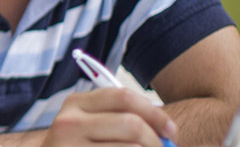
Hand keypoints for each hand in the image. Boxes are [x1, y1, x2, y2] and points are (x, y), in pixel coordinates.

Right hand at [40, 89, 176, 146]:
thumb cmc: (77, 145)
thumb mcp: (88, 124)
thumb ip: (119, 118)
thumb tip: (166, 130)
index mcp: (75, 103)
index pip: (124, 97)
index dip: (155, 113)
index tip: (170, 130)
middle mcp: (69, 122)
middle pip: (131, 124)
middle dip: (155, 140)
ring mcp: (70, 146)